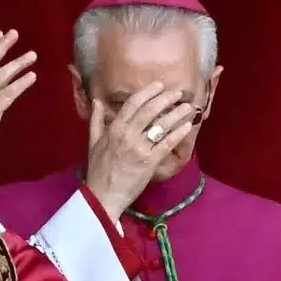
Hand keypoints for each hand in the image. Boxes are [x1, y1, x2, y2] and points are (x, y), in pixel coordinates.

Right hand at [83, 81, 198, 218]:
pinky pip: (167, 144)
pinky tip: (187, 126)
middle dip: (166, 99)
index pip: (133, 104)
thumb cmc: (98, 170)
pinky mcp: (150, 162)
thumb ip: (96, 120)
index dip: (148, 92)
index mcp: (114, 129)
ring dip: (177, 114)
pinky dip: (178, 134)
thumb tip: (97, 101)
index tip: (159, 85)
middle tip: (178, 93)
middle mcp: (128, 135)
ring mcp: (140, 149)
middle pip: (150, 111)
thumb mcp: (93, 142)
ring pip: (161, 126)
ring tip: (188, 107)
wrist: (104, 195)